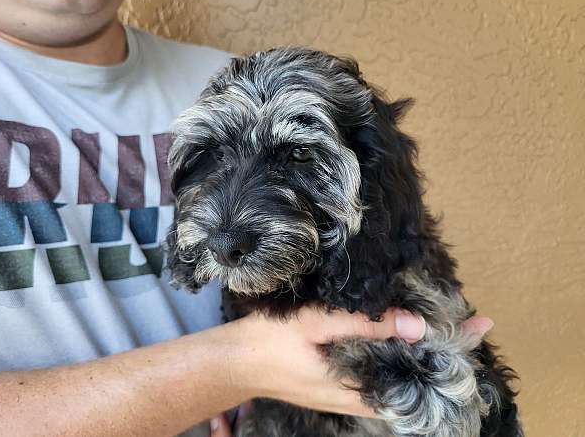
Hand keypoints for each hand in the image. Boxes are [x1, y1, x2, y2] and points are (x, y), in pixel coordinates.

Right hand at [220, 308, 493, 422]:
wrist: (237, 362)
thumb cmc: (272, 340)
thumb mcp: (315, 322)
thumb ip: (364, 325)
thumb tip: (417, 325)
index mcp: (360, 387)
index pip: (422, 372)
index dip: (452, 349)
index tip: (480, 325)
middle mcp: (363, 398)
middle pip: (417, 377)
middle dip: (444, 350)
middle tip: (467, 320)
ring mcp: (353, 395)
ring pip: (401, 376)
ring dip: (424, 351)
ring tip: (446, 323)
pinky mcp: (343, 386)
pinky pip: (383, 373)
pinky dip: (400, 353)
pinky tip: (403, 333)